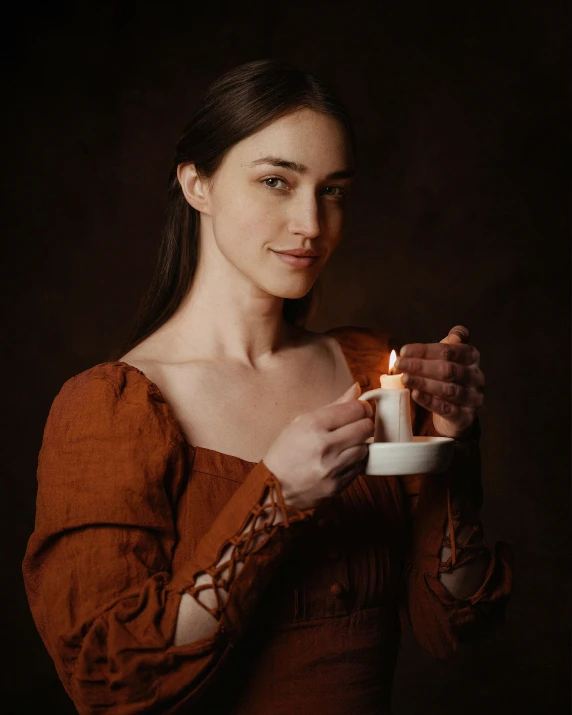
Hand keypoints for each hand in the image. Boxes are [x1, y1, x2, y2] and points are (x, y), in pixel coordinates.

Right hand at [263, 383, 373, 509]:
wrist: (274, 487)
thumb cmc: (286, 451)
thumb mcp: (302, 422)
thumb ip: (334, 406)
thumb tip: (357, 389)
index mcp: (313, 425)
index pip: (355, 409)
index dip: (362, 408)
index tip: (360, 410)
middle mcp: (324, 446)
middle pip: (366, 428)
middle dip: (364, 424)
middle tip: (357, 426)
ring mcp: (332, 468)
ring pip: (365, 449)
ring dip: (359, 445)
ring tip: (346, 445)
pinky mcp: (337, 485)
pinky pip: (359, 468)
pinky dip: (354, 463)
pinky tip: (341, 461)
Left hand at [394, 325, 484, 438]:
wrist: (456, 413)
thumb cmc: (447, 378)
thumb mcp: (448, 358)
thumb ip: (449, 344)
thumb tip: (457, 333)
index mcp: (472, 357)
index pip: (448, 351)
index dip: (424, 350)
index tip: (403, 351)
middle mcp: (476, 377)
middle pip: (447, 369)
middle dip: (420, 366)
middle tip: (399, 365)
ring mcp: (473, 398)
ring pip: (447, 389)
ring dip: (423, 383)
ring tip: (404, 378)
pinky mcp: (466, 417)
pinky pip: (447, 409)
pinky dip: (429, 401)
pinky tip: (415, 395)